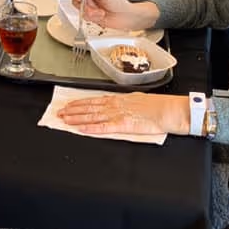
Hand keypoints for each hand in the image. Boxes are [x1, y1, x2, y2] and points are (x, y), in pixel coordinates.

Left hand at [58, 92, 189, 135]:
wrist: (168, 110)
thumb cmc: (157, 106)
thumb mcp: (137, 99)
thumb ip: (125, 103)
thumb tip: (116, 103)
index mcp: (119, 99)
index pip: (94, 100)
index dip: (80, 103)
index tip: (68, 104)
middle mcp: (115, 106)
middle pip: (89, 108)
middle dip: (73, 111)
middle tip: (59, 113)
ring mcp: (118, 115)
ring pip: (93, 117)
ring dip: (78, 118)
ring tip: (65, 120)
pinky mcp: (123, 125)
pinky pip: (104, 128)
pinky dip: (92, 128)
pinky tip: (82, 129)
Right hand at [69, 0, 157, 30]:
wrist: (126, 17)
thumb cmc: (119, 4)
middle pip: (76, 0)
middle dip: (86, 5)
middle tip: (93, 5)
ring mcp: (90, 7)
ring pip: (80, 10)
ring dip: (92, 12)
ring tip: (101, 11)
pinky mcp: (92, 16)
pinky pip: (85, 17)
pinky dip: (93, 18)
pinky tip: (101, 16)